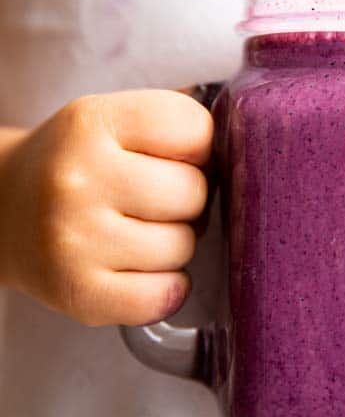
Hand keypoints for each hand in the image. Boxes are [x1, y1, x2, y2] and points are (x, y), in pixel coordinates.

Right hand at [0, 90, 212, 325]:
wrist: (2, 209)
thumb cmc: (75, 163)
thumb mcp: (110, 119)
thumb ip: (173, 121)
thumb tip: (247, 135)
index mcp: (92, 122)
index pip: (196, 129)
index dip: (200, 148)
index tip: (178, 157)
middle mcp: (79, 179)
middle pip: (194, 193)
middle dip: (187, 200)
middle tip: (157, 202)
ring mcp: (76, 241)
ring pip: (182, 247)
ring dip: (174, 244)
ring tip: (140, 233)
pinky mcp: (78, 294)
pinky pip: (163, 297)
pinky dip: (166, 287)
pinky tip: (143, 270)